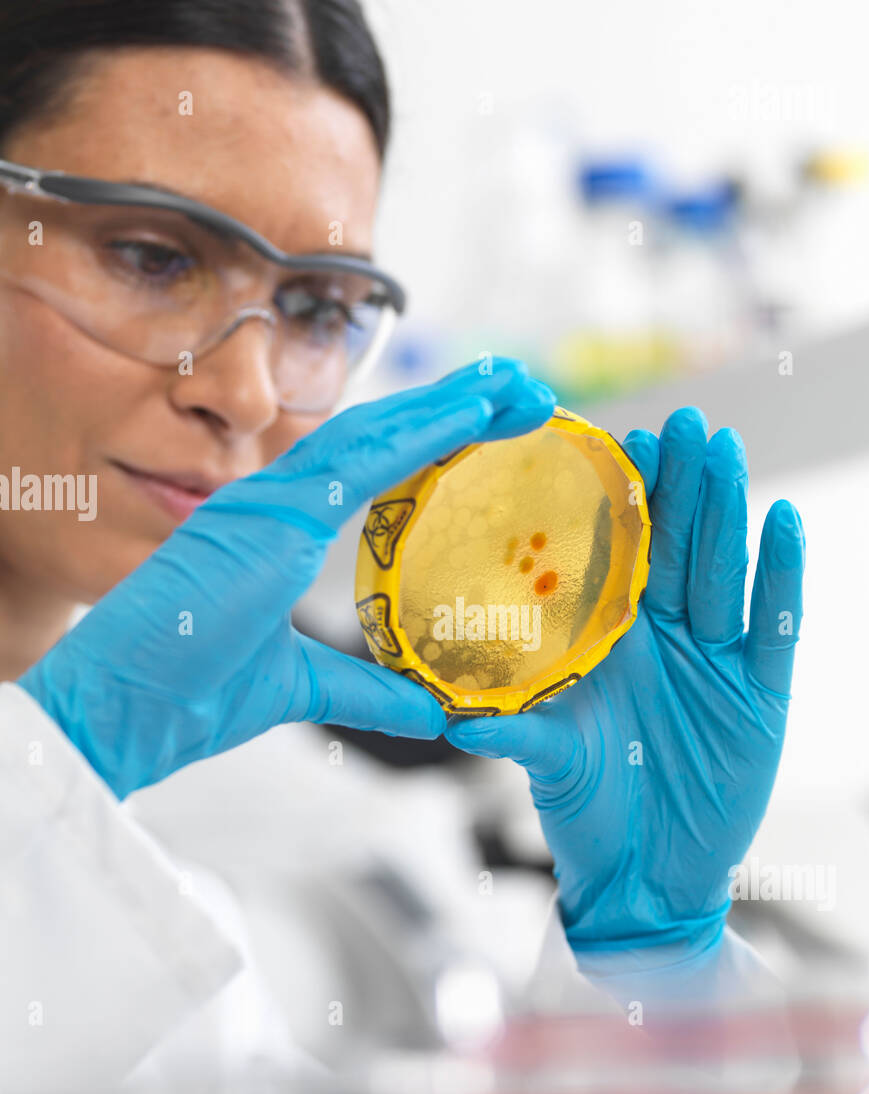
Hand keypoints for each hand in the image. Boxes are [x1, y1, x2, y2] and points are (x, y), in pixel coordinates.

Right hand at [20, 360, 554, 798]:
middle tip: (522, 385)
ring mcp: (263, 500)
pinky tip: (468, 414)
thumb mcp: (302, 690)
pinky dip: (415, 433)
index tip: (493, 421)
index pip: (371, 468)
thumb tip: (434, 711)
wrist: (121, 712)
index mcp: (275, 529)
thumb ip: (369, 692)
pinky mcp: (263, 515)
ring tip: (511, 381)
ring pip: (372, 432)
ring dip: (446, 404)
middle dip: (454, 408)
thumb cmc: (187, 697)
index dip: (433, 440)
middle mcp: (271, 500)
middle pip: (379, 437)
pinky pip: (354, 462)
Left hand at [446, 407, 804, 958]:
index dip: (622, 503)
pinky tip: (785, 520)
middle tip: (682, 422)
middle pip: (677, 548)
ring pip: (723, 571)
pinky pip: (774, 626)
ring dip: (726, 511)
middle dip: (681, 486)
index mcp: (607, 640)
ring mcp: (714, 661)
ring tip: (725, 448)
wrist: (644, 873)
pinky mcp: (760, 693)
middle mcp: (662, 638)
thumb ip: (512, 734)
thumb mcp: (548, 761)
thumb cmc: (587, 809)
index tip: (617, 445)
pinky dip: (781, 577)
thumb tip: (451, 721)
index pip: (619, 557)